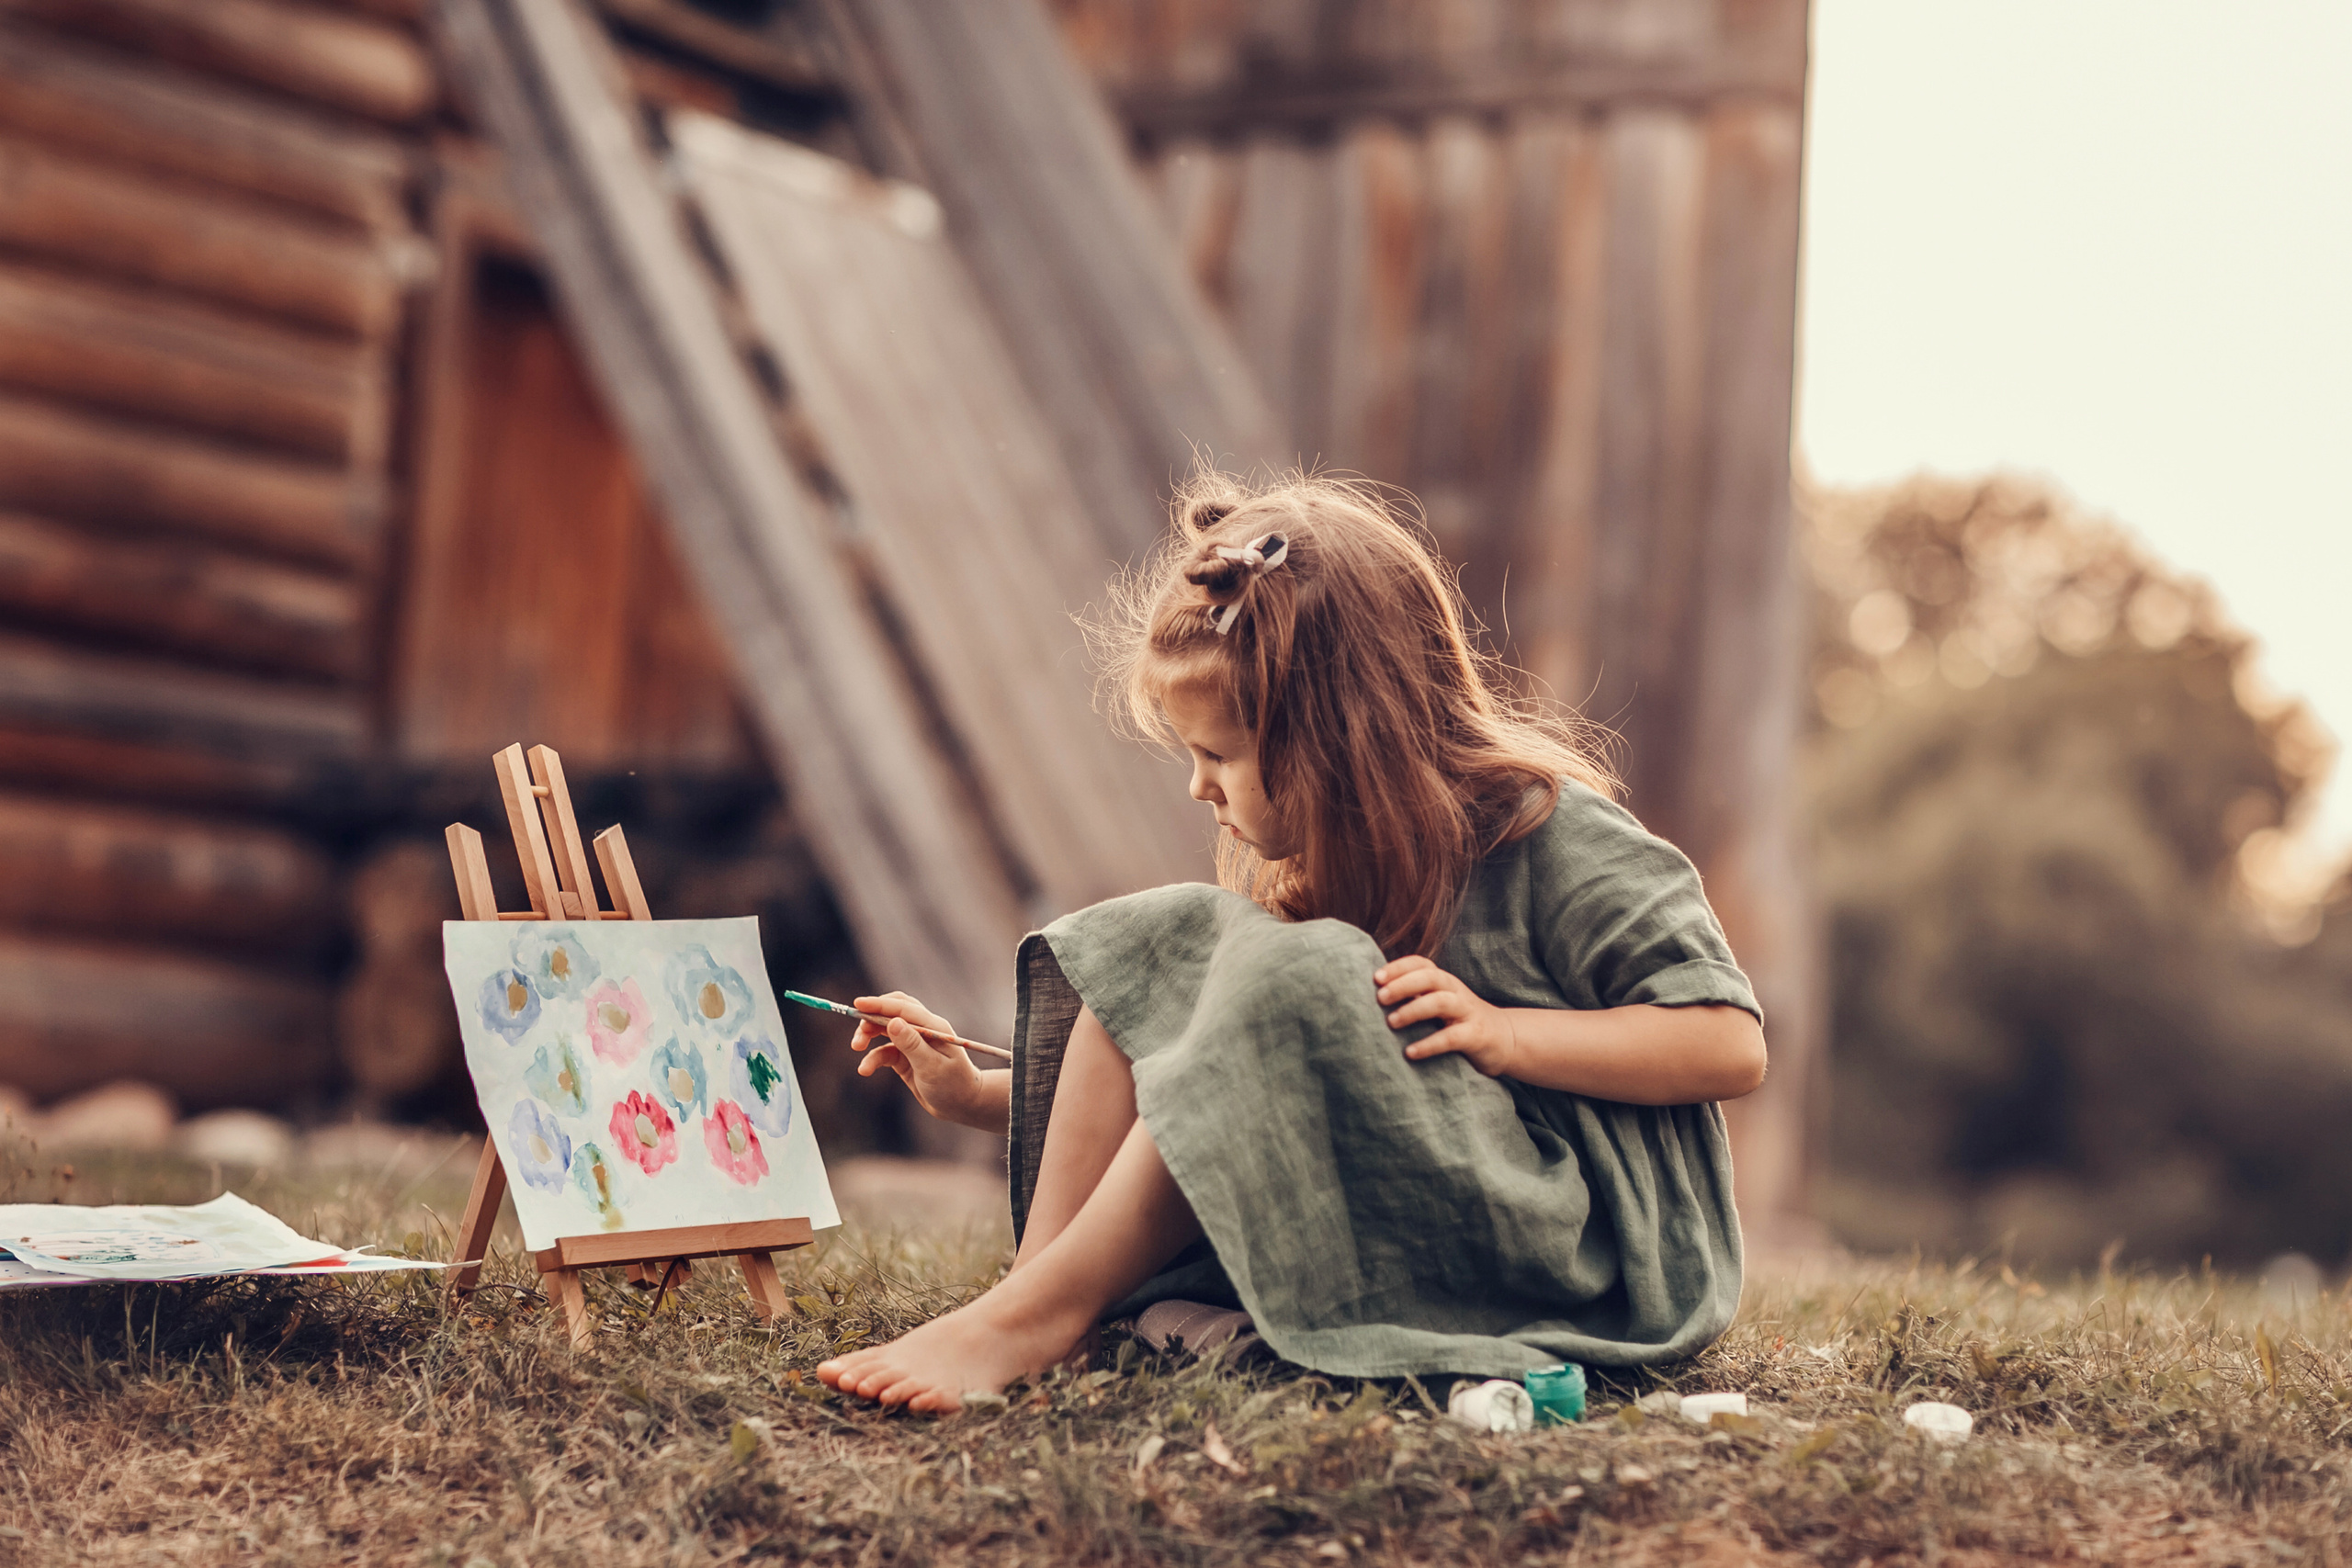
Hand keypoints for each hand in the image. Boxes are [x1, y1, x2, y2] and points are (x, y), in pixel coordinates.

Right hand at [850, 991, 987, 1124]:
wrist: (961, 1105)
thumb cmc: (953, 1085)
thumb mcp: (932, 1066)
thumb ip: (911, 1044)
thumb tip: (892, 1022)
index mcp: (933, 1026)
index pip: (903, 1007)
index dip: (879, 1004)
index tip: (857, 1004)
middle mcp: (923, 1029)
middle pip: (891, 1012)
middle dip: (871, 1018)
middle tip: (858, 1032)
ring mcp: (913, 1042)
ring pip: (884, 1030)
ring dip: (868, 1036)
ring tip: (856, 1048)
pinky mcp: (905, 1057)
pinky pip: (884, 1051)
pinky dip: (873, 1058)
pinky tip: (865, 1069)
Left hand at [1374, 956, 1517, 1077]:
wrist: (1505, 1039)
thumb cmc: (1460, 1021)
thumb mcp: (1440, 1003)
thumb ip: (1416, 996)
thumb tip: (1373, 997)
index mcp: (1445, 982)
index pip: (1421, 964)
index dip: (1399, 967)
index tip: (1376, 978)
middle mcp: (1456, 991)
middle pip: (1430, 977)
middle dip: (1403, 984)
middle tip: (1380, 998)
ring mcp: (1468, 1012)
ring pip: (1441, 1002)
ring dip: (1413, 1010)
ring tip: (1391, 1022)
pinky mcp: (1476, 1035)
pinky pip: (1452, 1037)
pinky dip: (1429, 1044)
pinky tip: (1410, 1052)